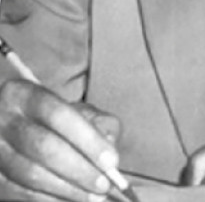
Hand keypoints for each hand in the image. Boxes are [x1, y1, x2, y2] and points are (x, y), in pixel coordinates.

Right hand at [0, 79, 121, 201]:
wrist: (14, 126)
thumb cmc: (53, 119)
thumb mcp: (75, 108)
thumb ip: (98, 122)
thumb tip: (109, 149)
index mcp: (25, 94)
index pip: (59, 114)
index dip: (88, 139)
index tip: (111, 161)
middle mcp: (3, 119)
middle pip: (44, 146)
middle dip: (79, 169)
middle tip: (105, 184)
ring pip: (30, 174)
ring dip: (67, 189)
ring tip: (93, 197)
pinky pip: (19, 192)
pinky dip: (48, 199)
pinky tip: (70, 200)